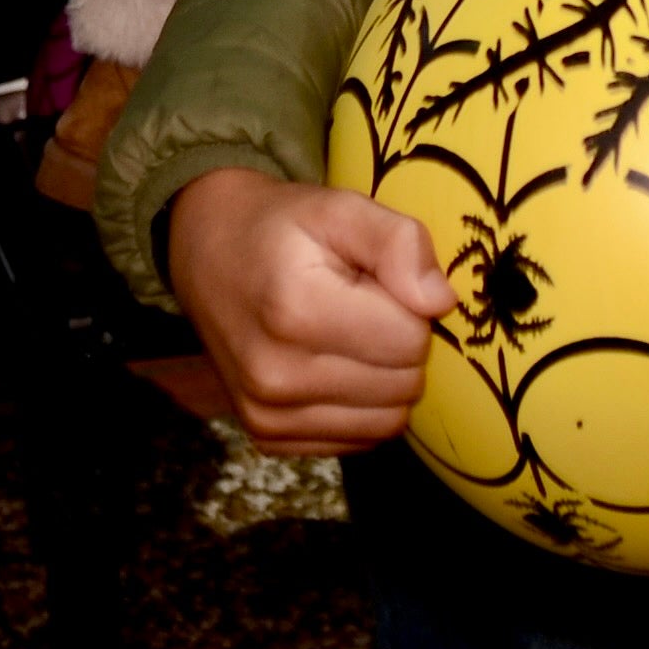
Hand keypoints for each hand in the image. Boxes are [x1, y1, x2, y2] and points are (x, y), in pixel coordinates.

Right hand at [164, 169, 451, 454]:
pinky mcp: (267, 438)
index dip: (411, 307)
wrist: (207, 253)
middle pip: (403, 386)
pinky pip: (358, 440)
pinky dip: (362, 407)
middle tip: (366, 308)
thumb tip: (441, 303)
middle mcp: (275, 377)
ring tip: (353, 337)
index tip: (378, 283)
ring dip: (386, 381)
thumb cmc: (283, 227)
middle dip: (401, 345)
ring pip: (387, 423)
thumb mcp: (342, 208)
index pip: (410, 340)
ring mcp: (267, 415)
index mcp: (295, 312)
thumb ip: (398, 243)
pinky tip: (335, 366)